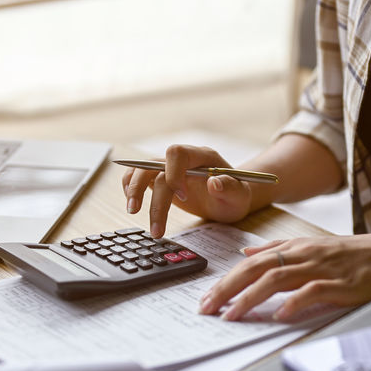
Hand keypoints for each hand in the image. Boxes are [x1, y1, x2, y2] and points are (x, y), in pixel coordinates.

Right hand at [122, 145, 252, 237]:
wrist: (228, 199)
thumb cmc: (234, 196)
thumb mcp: (239, 196)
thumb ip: (229, 188)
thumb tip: (214, 183)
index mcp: (202, 156)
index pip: (177, 154)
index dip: (174, 174)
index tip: (183, 198)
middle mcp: (183, 159)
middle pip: (155, 165)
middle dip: (146, 190)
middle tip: (146, 217)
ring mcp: (169, 168)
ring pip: (142, 170)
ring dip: (134, 189)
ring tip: (132, 211)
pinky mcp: (160, 179)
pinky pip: (139, 176)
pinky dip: (131, 187)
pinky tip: (133, 204)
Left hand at [198, 234, 370, 320]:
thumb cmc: (351, 255)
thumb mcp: (310, 246)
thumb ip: (277, 249)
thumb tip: (246, 253)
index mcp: (293, 247)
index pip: (250, 263)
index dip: (225, 280)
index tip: (205, 299)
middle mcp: (302, 255)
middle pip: (256, 269)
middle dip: (228, 289)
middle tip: (207, 308)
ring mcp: (320, 268)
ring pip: (277, 278)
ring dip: (251, 297)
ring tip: (232, 315)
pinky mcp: (340, 283)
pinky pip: (313, 291)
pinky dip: (294, 303)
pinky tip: (280, 315)